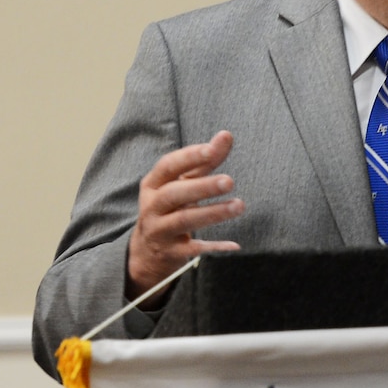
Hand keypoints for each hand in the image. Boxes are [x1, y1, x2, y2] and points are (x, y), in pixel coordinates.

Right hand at [127, 130, 243, 295]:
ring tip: (239, 205)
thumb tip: (226, 135)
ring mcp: (159, 230)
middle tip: (230, 181)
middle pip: (175, 194)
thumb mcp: (181, 183)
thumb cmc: (171, 206)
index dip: (189, 157)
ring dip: (212, 213)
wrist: (148, 250)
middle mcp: (152, 206)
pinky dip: (213, 247)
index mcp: (153, 184)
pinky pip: (193, 249)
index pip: (168, 166)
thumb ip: (205, 161)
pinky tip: (234, 245)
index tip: (212, 149)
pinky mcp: (171, 252)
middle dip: (202, 187)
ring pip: (184, 220)